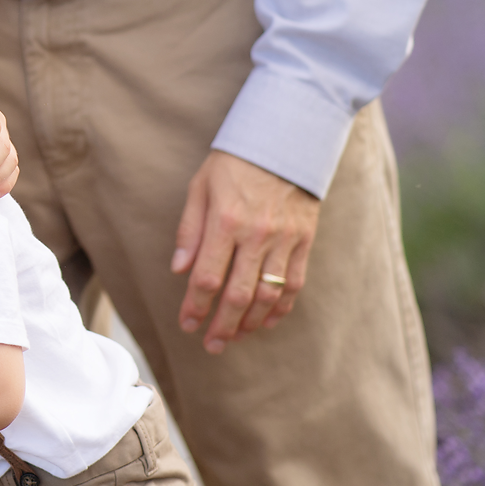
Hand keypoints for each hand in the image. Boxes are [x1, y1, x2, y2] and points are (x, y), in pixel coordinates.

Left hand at [171, 151, 319, 353]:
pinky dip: (281, 308)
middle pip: (238, 295)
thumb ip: (190, 230)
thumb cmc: (234, 163)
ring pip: (269, 295)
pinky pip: (294, 283)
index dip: (195, 307)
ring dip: (250, 322)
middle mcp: (257, 235)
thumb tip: (179, 269)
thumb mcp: (200, 187)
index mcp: (226, 222)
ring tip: (235, 336)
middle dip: (222, 326)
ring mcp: (285, 240)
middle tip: (211, 345)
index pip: (208, 278)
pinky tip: (266, 321)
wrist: (285, 140)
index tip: (186, 324)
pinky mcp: (305, 240)